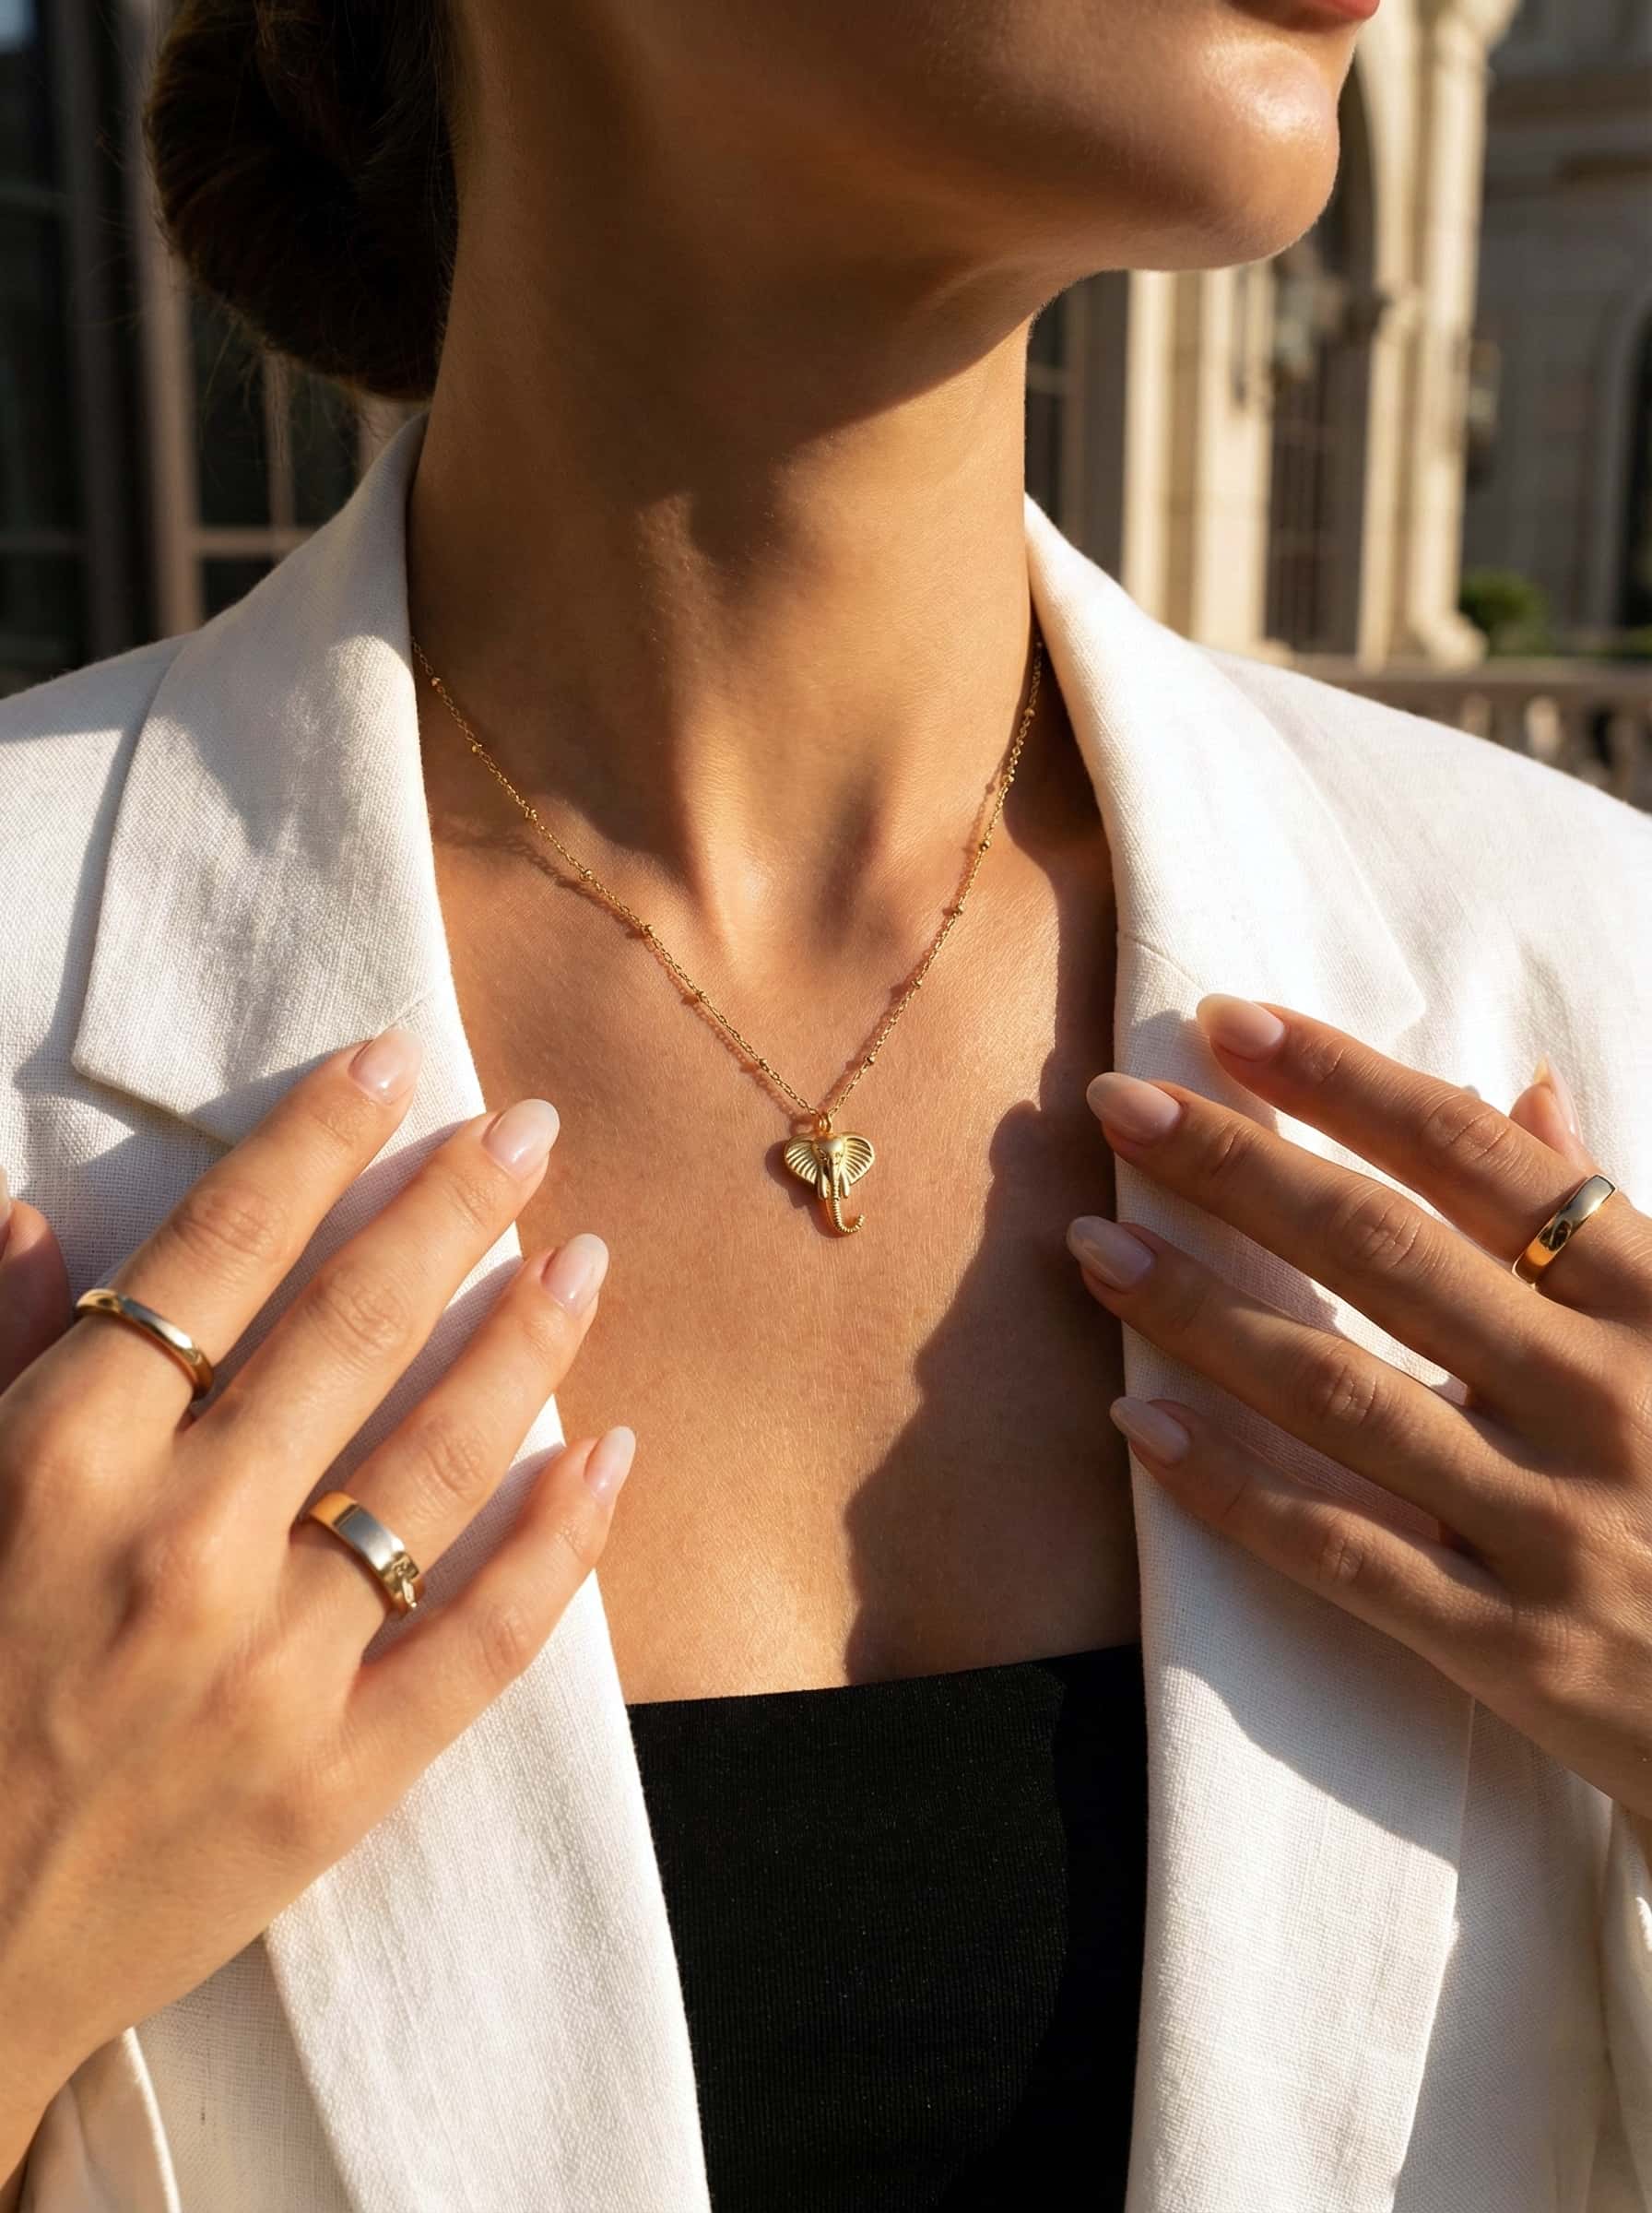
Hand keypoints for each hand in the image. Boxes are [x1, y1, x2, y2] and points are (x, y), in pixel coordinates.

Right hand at [0, 1031, 629, 2166]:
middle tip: (532, 1128)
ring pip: (439, 1460)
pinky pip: (484, 1642)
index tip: (398, 1061)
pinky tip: (617, 1454)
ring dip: (527, 1343)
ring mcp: (273, 1668)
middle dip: (453, 1206)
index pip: (219, 1249)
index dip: (317, 1138)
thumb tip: (31, 1217)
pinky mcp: (341, 1777)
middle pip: (352, 1327)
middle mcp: (181, 1545)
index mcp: (61, 1460)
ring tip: (587, 1259)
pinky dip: (562, 1545)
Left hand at [1066, 995, 1651, 1837]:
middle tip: (1116, 1102)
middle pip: (1386, 1250)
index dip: (1347, 1080)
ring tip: (1093, 1247)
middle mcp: (1609, 1400)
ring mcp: (1561, 1528)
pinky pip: (1345, 1553)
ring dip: (1201, 1310)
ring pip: (1343, 1392)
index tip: (1231, 1021)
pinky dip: (1233, 1487)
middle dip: (1239, 1164)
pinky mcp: (1518, 1649)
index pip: (1479, 1159)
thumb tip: (1520, 1091)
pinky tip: (1138, 1427)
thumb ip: (1612, 1228)